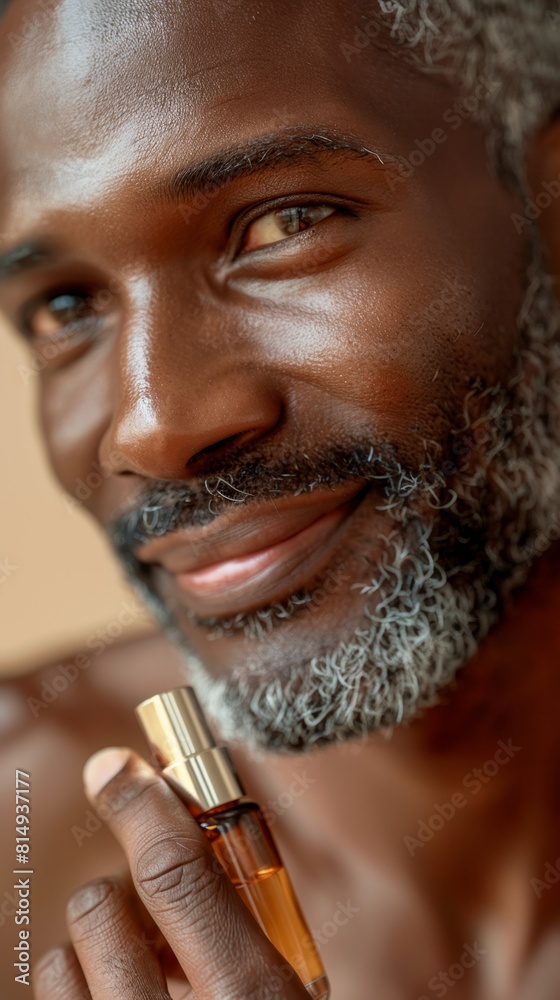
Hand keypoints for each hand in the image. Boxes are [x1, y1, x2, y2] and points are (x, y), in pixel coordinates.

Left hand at [32, 747, 310, 999]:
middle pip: (103, 910)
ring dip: (91, 952)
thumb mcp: (287, 993)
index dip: (143, 806)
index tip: (116, 769)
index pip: (178, 876)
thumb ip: (245, 926)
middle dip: (124, 897)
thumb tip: (184, 839)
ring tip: (132, 976)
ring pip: (59, 960)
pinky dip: (71, 993)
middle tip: (153, 918)